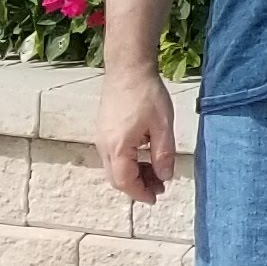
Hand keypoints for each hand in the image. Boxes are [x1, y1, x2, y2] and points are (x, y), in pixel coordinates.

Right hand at [98, 65, 175, 202]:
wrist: (128, 68)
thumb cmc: (147, 94)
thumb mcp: (163, 126)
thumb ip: (164, 154)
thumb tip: (165, 177)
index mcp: (118, 148)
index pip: (125, 182)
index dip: (141, 193)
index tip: (156, 198)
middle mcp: (104, 146)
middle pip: (117, 178)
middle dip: (138, 186)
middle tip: (160, 186)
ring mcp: (101, 137)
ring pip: (114, 167)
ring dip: (133, 174)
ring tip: (156, 171)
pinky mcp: (103, 130)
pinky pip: (113, 155)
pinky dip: (127, 162)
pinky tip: (145, 156)